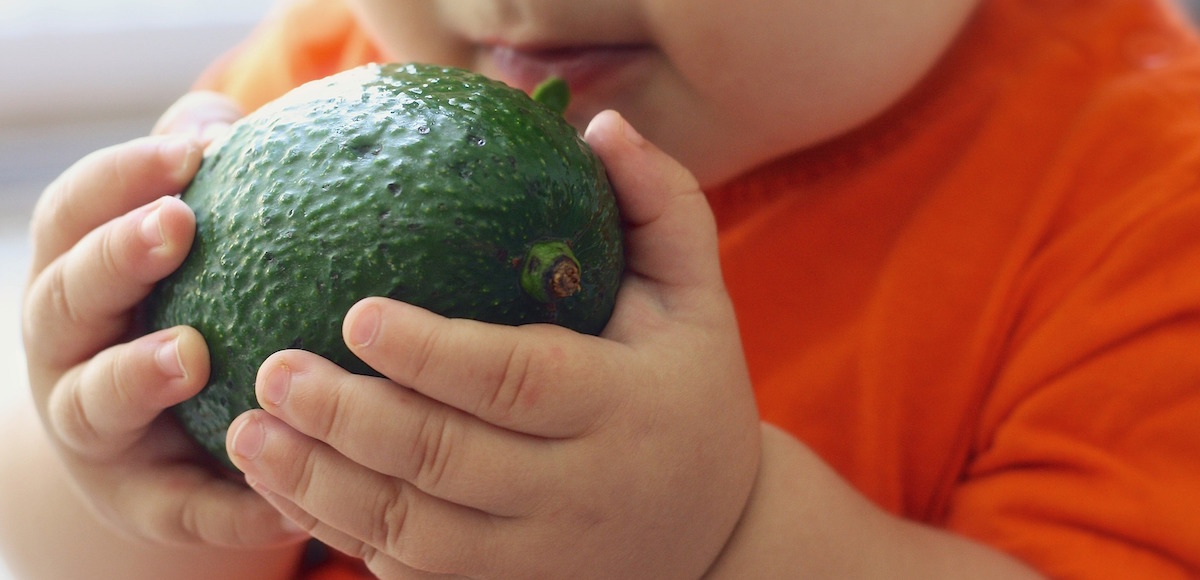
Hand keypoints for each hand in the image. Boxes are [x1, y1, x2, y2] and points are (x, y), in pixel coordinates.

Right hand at [21, 92, 305, 547]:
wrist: (154, 447)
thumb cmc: (177, 313)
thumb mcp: (175, 250)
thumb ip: (196, 183)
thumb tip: (231, 121)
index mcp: (75, 276)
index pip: (74, 215)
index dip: (119, 179)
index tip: (188, 152)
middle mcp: (66, 351)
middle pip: (66, 299)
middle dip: (113, 258)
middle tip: (177, 224)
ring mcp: (93, 431)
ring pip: (93, 402)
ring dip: (134, 375)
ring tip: (189, 356)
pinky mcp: (140, 501)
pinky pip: (177, 507)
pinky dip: (223, 505)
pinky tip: (281, 501)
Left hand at [226, 110, 762, 577]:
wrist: (717, 540)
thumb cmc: (690, 395)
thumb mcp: (698, 301)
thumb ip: (663, 206)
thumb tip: (601, 125)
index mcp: (623, 408)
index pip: (518, 380)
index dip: (433, 353)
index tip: (355, 314)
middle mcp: (580, 493)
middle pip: (448, 459)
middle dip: (350, 418)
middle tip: (274, 368)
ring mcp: (539, 560)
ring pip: (413, 531)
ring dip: (320, 485)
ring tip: (249, 431)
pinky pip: (410, 573)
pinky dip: (340, 533)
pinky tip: (285, 489)